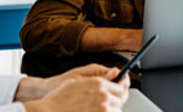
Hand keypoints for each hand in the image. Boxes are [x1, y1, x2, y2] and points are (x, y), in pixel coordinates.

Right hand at [15, 64, 129, 101]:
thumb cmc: (59, 97)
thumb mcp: (78, 80)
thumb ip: (99, 76)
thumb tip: (113, 73)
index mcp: (98, 84)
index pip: (121, 86)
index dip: (123, 87)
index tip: (122, 88)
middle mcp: (103, 96)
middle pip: (121, 98)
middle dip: (117, 98)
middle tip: (111, 99)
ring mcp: (101, 109)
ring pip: (117, 110)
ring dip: (112, 108)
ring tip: (102, 107)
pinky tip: (99, 111)